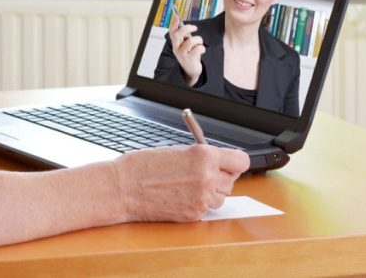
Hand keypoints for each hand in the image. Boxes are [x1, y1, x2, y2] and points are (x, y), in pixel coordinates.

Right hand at [113, 144, 249, 221]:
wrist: (123, 187)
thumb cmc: (143, 166)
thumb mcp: (177, 151)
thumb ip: (202, 157)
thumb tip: (218, 164)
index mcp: (204, 155)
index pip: (241, 161)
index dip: (234, 163)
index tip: (228, 164)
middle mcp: (207, 177)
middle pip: (231, 180)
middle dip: (219, 178)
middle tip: (200, 176)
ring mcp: (201, 198)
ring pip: (220, 198)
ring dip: (209, 193)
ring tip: (185, 187)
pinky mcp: (193, 215)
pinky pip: (205, 210)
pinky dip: (196, 205)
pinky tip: (178, 197)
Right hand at [168, 17, 204, 84]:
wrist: (192, 70)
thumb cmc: (190, 55)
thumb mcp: (187, 44)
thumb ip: (186, 37)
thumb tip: (188, 26)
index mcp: (175, 44)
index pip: (172, 32)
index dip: (173, 24)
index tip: (176, 16)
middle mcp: (177, 49)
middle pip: (178, 35)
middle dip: (187, 28)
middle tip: (195, 28)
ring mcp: (182, 54)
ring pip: (190, 41)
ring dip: (198, 40)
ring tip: (200, 43)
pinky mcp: (189, 59)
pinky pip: (197, 49)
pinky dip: (202, 48)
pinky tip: (201, 50)